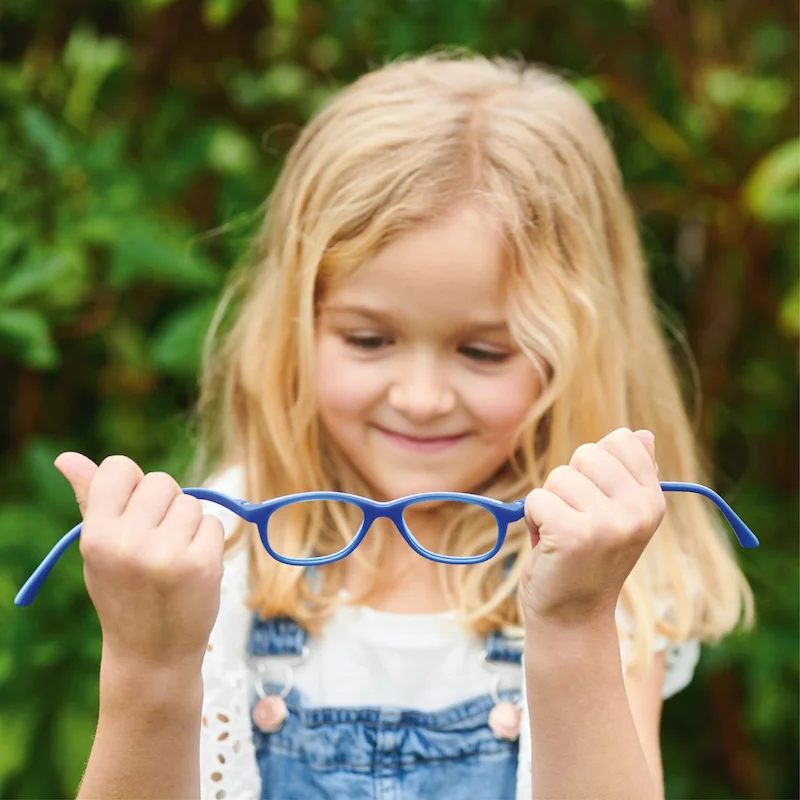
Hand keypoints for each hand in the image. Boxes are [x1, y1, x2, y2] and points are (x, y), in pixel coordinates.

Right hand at [55, 453, 224, 672]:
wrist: (152, 654)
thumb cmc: (123, 592)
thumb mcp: (98, 548)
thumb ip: (90, 498)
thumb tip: (66, 457)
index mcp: (96, 535)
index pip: (120, 467)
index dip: (133, 485)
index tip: (133, 512)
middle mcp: (128, 543)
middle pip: (162, 481)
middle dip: (165, 505)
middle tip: (155, 543)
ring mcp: (167, 554)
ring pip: (191, 502)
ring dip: (188, 524)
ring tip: (172, 559)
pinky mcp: (202, 564)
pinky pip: (214, 524)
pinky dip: (208, 541)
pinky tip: (192, 568)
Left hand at [519, 428, 664, 627]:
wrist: (571, 616)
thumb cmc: (587, 559)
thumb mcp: (617, 514)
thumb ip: (628, 473)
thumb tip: (641, 434)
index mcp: (653, 500)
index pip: (620, 440)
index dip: (593, 465)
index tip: (594, 499)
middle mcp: (638, 511)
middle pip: (586, 454)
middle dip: (568, 483)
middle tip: (573, 520)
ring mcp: (609, 524)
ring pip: (558, 476)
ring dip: (549, 503)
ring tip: (560, 534)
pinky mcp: (574, 535)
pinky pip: (536, 498)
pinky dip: (532, 518)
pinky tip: (546, 544)